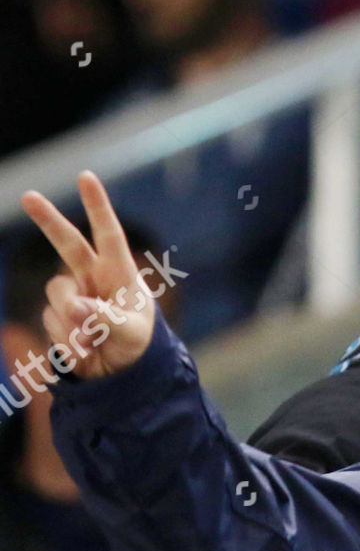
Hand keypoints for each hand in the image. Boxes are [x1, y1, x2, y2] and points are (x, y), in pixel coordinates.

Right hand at [20, 172, 155, 378]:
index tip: (86, 177)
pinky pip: (53, 324)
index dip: (97, 206)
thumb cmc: (139, 345)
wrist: (123, 373)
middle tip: (28, 196)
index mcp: (120, 273)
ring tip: (94, 343)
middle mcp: (93, 278)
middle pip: (68, 244)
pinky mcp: (57, 317)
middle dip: (48, 220)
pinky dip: (69, 341)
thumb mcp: (131, 334)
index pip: (109, 235)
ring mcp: (73, 296)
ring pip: (57, 295)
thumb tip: (74, 307)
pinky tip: (86, 352)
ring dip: (72, 322)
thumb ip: (104, 318)